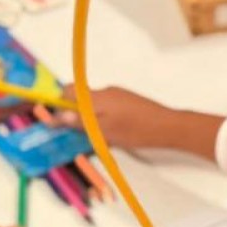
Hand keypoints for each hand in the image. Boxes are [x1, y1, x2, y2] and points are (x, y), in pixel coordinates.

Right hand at [56, 85, 177, 148]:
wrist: (170, 127)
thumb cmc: (137, 131)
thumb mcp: (105, 131)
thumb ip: (80, 123)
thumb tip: (57, 117)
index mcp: (97, 97)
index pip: (68, 90)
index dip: (58, 103)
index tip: (55, 119)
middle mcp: (106, 91)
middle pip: (81, 98)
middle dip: (74, 114)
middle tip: (75, 134)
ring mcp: (119, 95)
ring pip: (95, 104)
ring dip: (90, 118)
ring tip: (96, 136)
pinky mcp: (129, 101)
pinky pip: (108, 107)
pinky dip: (103, 117)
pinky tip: (112, 132)